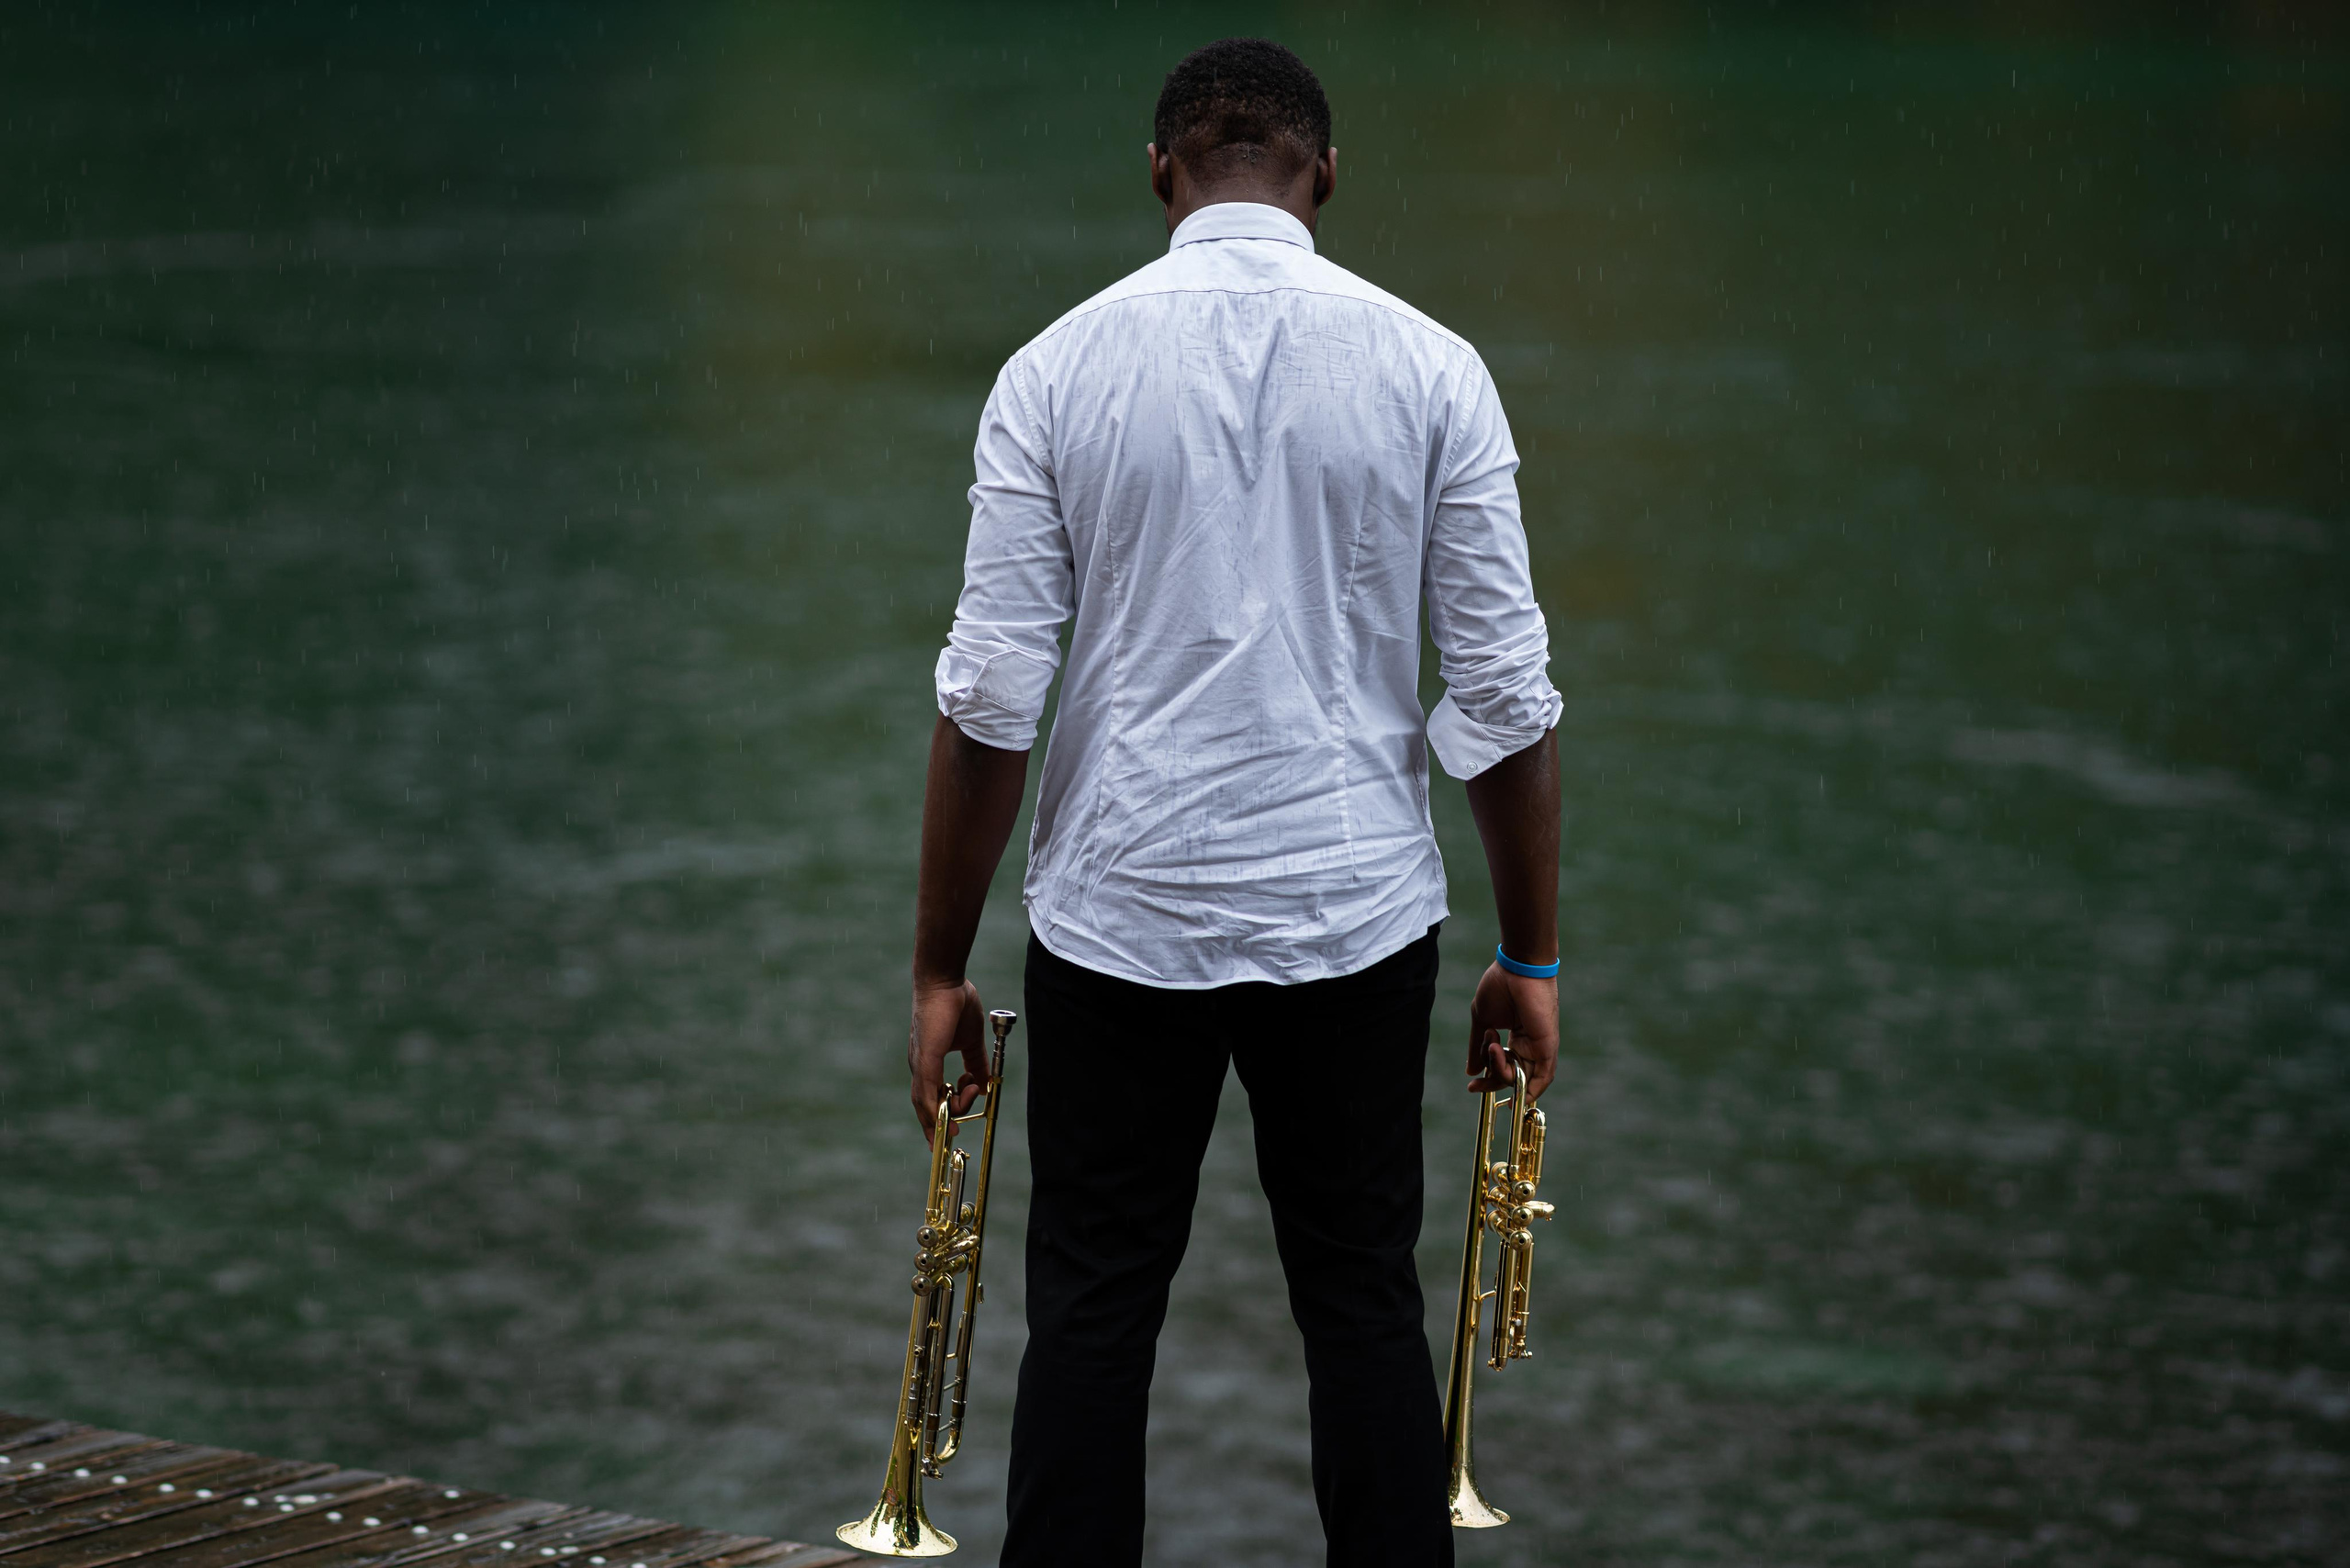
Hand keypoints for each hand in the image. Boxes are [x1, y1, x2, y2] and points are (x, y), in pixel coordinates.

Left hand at [908, 977, 987, 1138]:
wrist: (945, 981)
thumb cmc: (956, 1005)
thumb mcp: (972, 1041)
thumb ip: (977, 1063)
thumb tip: (987, 1084)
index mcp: (929, 1064)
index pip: (931, 1099)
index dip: (941, 1118)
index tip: (957, 1128)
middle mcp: (920, 1068)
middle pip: (927, 1108)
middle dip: (941, 1126)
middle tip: (962, 1127)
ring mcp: (920, 1065)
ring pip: (926, 1104)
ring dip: (943, 1120)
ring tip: (958, 1127)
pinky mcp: (925, 1059)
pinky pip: (925, 1092)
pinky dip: (933, 1110)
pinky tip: (944, 1120)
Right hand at [1466, 960, 1558, 1101]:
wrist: (1516, 968)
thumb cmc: (1500, 987)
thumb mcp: (1483, 1021)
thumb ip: (1477, 1047)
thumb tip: (1471, 1070)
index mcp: (1516, 1038)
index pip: (1503, 1067)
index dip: (1487, 1078)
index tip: (1471, 1084)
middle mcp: (1530, 1045)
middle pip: (1513, 1077)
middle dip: (1492, 1083)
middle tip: (1474, 1084)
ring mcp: (1540, 1046)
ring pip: (1523, 1078)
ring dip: (1503, 1075)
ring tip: (1491, 1048)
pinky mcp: (1547, 1046)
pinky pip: (1543, 1077)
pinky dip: (1531, 1089)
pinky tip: (1516, 1095)